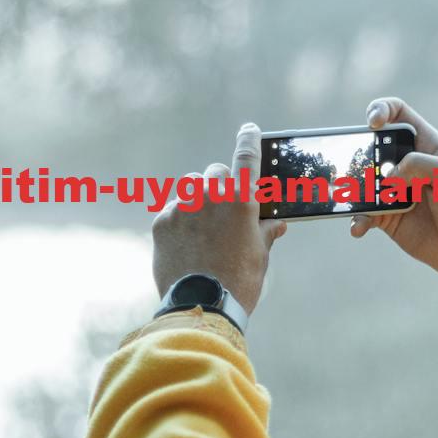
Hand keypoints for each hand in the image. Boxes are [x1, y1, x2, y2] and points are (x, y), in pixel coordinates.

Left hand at [152, 122, 287, 313]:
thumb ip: (265, 231)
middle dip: (221, 187)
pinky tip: (187, 243)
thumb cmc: (239, 281)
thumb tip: (275, 224)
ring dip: (198, 200)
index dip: (249, 140)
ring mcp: (182, 207)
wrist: (201, 307)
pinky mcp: (161, 222)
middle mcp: (210, 195)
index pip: (246, 157)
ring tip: (203, 227)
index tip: (249, 129)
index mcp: (240, 199)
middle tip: (225, 211)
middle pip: (215, 174)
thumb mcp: (260, 255)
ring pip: (190, 188)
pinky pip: (172, 209)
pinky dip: (180, 220)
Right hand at [350, 97, 437, 289]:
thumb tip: (387, 177)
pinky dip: (357, 219)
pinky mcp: (388, 216)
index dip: (381, 110)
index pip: (398, 113)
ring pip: (361, 181)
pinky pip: (363, 213)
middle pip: (372, 146)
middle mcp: (407, 164)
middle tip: (361, 170)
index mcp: (425, 145)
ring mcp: (395, 190)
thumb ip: (418, 164)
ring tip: (353, 199)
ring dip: (352, 188)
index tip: (373, 123)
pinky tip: (359, 227)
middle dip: (358, 153)